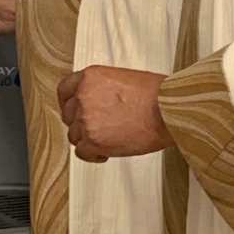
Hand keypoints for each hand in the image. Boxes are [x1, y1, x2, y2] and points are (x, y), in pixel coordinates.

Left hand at [57, 66, 174, 162]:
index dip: (68, 103)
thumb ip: (102, 89)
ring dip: (87, 140)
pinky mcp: (93, 141)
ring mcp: (86, 119)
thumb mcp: (122, 79)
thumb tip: (98, 103)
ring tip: (107, 141)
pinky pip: (82, 153)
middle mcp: (83, 96)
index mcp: (89, 77)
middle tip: (97, 128)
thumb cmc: (156, 94)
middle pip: (69, 115)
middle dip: (80, 124)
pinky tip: (105, 154)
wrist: (168, 110)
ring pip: (74, 136)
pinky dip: (92, 156)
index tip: (73, 111)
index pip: (64, 90)